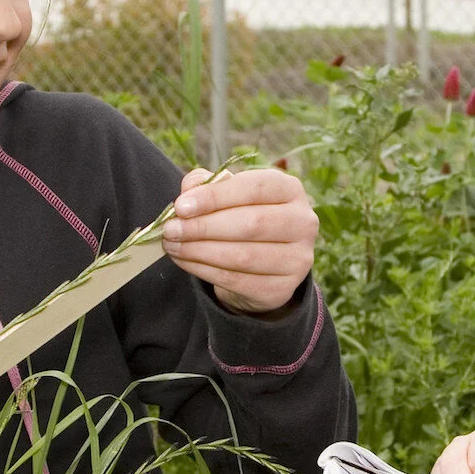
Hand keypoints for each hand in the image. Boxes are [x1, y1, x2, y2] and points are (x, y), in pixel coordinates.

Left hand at [163, 166, 317, 314]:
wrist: (263, 265)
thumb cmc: (242, 218)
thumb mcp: (228, 195)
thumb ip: (208, 185)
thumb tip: (188, 191)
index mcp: (290, 190)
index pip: (255, 188)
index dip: (216, 196)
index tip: (181, 206)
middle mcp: (303, 222)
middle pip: (251, 223)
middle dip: (204, 227)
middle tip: (171, 229)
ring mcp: (298, 258)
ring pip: (243, 256)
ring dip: (200, 251)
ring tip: (173, 246)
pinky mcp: (283, 288)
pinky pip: (238, 280)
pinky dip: (205, 271)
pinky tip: (185, 261)